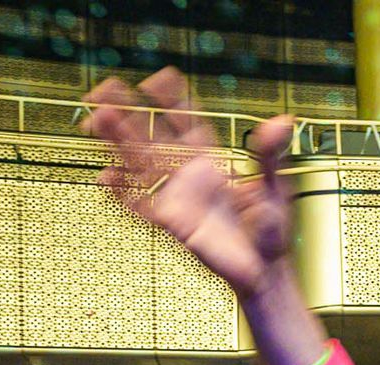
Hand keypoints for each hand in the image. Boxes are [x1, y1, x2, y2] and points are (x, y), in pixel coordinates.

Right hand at [83, 69, 293, 300]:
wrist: (264, 272)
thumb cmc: (271, 232)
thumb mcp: (275, 187)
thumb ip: (271, 154)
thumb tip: (282, 121)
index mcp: (213, 163)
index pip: (187, 124)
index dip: (173, 101)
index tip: (158, 77)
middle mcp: (190, 177)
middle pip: (152, 137)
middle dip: (129, 113)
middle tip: (106, 88)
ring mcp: (178, 199)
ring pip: (140, 164)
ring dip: (118, 143)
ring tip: (96, 119)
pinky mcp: (173, 225)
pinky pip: (141, 206)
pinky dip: (123, 193)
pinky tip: (106, 177)